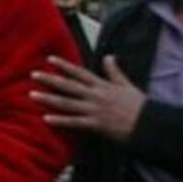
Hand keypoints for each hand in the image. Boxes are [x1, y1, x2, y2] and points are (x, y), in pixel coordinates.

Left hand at [30, 55, 145, 141]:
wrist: (150, 125)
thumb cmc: (139, 106)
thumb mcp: (127, 85)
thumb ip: (115, 71)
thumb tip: (109, 56)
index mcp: (103, 86)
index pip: (79, 73)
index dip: (64, 65)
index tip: (49, 59)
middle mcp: (96, 96)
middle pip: (69, 86)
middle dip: (50, 80)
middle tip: (32, 75)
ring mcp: (95, 110)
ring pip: (67, 103)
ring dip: (49, 99)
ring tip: (32, 95)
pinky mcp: (96, 124)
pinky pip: (75, 122)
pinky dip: (60, 120)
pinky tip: (46, 118)